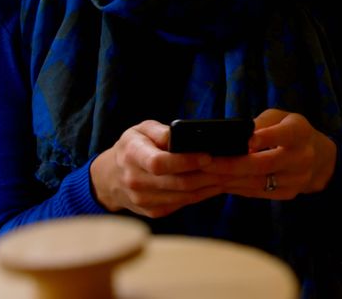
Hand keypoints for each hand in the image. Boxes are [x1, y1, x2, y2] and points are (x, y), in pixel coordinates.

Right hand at [90, 120, 226, 217]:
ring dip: (209, 186)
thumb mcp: (141, 130)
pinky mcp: (153, 211)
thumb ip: (161, 131)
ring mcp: (143, 200)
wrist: (110, 178)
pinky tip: (215, 184)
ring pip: (184, 196)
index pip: (159, 163)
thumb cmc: (132, 147)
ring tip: (228, 175)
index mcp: (131, 155)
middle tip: (230, 165)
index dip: (185, 161)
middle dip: (207, 175)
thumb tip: (184, 135)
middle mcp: (135, 180)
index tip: (207, 155)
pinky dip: (202, 195)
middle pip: (177, 182)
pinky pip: (183, 204)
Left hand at [202, 109, 337, 199]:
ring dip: (230, 179)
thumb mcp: (280, 117)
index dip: (266, 138)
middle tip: (207, 162)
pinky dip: (237, 188)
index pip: (284, 134)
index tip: (247, 141)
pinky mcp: (288, 194)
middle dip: (234, 164)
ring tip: (206, 174)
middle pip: (266, 163)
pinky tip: (220, 183)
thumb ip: (260, 123)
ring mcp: (297, 179)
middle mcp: (302, 157)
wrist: (318, 157)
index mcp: (300, 132)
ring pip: (259, 182)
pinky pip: (259, 193)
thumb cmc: (291, 131)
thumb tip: (237, 135)